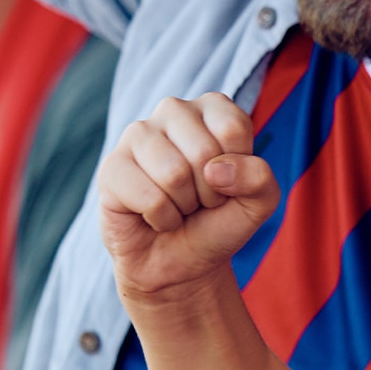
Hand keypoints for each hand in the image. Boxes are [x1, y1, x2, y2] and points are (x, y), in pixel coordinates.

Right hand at [97, 95, 278, 304]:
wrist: (182, 261)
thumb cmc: (218, 221)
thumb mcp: (258, 203)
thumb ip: (259, 178)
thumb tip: (215, 170)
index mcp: (212, 108)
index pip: (233, 129)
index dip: (237, 171)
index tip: (225, 183)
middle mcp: (173, 110)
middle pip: (203, 152)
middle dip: (209, 192)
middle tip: (199, 200)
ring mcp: (137, 134)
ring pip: (174, 173)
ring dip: (183, 206)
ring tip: (178, 206)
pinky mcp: (111, 166)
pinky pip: (149, 197)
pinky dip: (161, 219)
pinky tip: (154, 215)